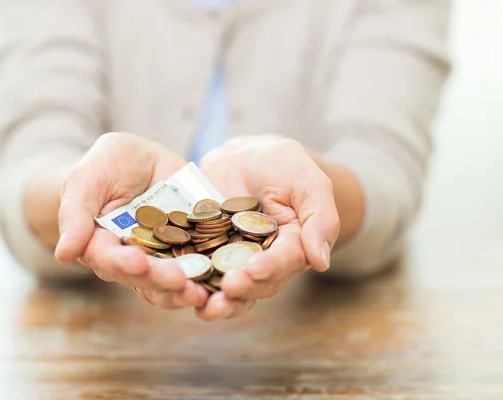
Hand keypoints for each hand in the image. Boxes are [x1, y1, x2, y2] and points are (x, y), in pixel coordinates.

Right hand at [54, 132, 207, 308]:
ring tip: (201, 292)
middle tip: (179, 280)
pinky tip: (221, 282)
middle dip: (160, 280)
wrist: (142, 160)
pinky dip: (208, 278)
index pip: (108, 258)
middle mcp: (130, 259)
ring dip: (185, 290)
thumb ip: (76, 212)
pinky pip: (198, 270)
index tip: (138, 262)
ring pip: (170, 284)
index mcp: (100, 244)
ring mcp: (161, 259)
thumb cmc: (107, 164)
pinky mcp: (189, 251)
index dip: (123, 262)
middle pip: (143, 277)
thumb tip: (65, 254)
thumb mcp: (89, 176)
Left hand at [197, 135, 339, 319]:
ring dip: (220, 301)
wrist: (243, 156)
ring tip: (207, 307)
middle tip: (228, 287)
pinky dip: (193, 287)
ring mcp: (235, 261)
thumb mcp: (306, 181)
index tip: (254, 270)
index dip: (271, 268)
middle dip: (244, 288)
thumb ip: (320, 218)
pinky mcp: (208, 255)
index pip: (285, 262)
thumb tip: (321, 262)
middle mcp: (265, 261)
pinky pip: (202, 275)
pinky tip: (181, 293)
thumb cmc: (282, 165)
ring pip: (231, 289)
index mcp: (293, 246)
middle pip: (257, 284)